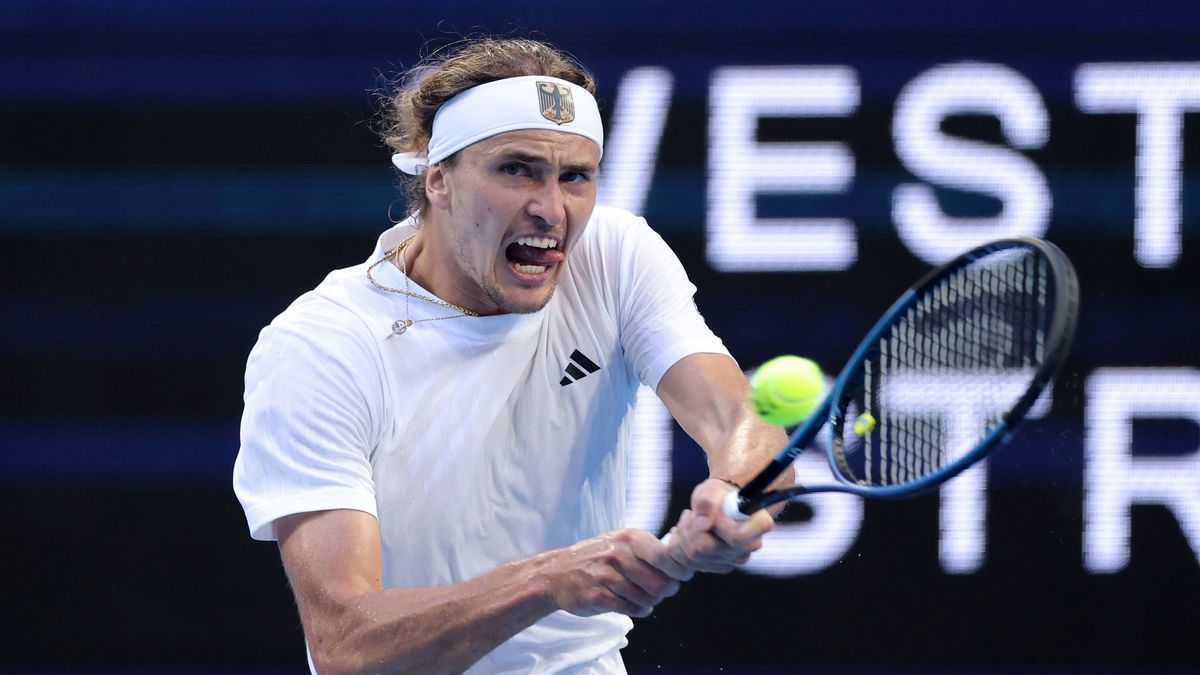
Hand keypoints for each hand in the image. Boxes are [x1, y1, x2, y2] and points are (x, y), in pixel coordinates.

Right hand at [538, 528, 686, 617]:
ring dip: (649, 602)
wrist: (556, 572)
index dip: (678, 572)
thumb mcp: (622, 543)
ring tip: (643, 599)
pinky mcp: (596, 595)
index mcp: (630, 537)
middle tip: (659, 593)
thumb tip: (683, 563)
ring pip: (646, 598)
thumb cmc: (597, 558)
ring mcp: (606, 574)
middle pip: (661, 583)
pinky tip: (633, 606)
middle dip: (664, 592)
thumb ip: (649, 550)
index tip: (677, 578)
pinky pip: (629, 608)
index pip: (667, 557)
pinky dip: (636, 610)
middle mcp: (618, 553)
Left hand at [663, 478, 773, 573]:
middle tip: (691, 514)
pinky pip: (690, 564)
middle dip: (690, 529)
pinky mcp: (719, 566)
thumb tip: (706, 522)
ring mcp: (735, 559)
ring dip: (683, 537)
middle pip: (708, 549)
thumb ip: (709, 500)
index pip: (736, 537)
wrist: (719, 504)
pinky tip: (688, 533)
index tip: (711, 514)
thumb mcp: (712, 489)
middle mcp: (750, 545)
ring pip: (695, 557)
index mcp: (759, 523)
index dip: (717, 526)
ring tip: (689, 521)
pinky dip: (682, 547)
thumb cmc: (719, 495)